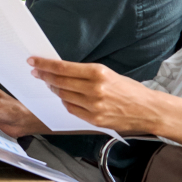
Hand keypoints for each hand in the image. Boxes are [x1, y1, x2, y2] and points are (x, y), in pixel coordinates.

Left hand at [29, 58, 161, 134]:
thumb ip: (86, 74)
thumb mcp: (109, 74)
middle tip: (36, 72)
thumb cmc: (130, 90)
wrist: (148, 110)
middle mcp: (95, 89)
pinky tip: (64, 98)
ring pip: (63, 96)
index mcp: (99, 73)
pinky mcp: (94, 119)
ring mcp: (94, 106)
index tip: (33, 61)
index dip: (44, 64)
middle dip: (44, 76)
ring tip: (49, 83)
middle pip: (59, 82)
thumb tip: (62, 70)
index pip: (63, 68)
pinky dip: (65, 102)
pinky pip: (71, 109)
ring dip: (53, 89)